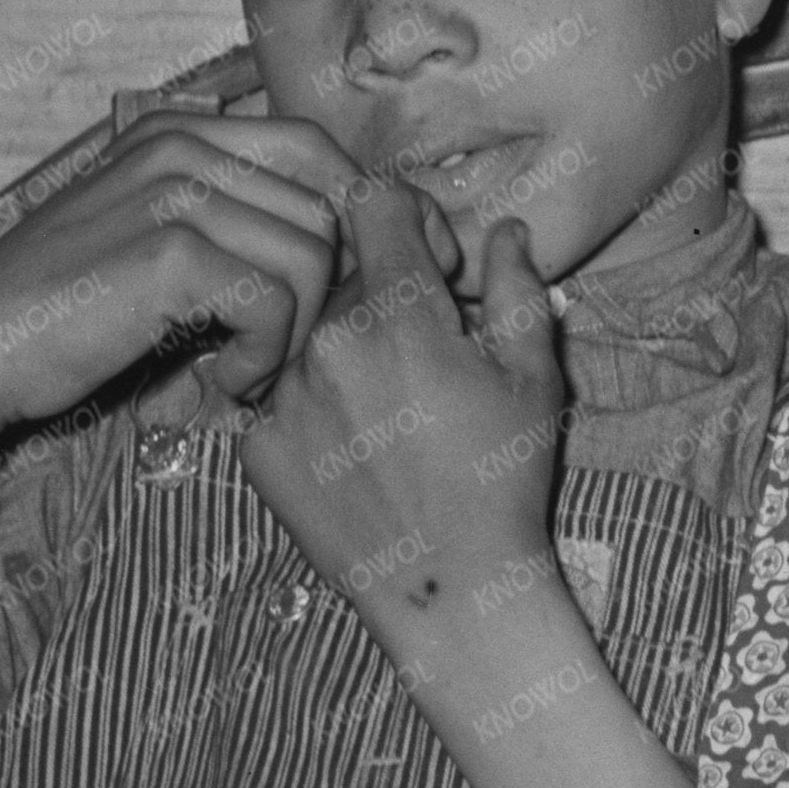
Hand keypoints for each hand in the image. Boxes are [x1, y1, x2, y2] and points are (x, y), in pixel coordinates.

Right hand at [0, 115, 364, 570]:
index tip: (389, 279)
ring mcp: (174, 191)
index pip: (322, 153)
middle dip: (336, 288)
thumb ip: (234, 214)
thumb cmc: (69, 312)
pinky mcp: (171, 250)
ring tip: (243, 372)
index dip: (371, 216)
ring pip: (314, 257)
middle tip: (293, 349)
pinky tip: (222, 381)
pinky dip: (264, 356)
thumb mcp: (155, 237)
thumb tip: (359, 228)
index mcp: (181, 130)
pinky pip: (277, 301)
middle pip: (331, 208)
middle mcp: (181, 144)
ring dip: (294, 333)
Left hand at [238, 182, 571, 658]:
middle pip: (339, 270)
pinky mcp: (253, 445)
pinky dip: (313, 403)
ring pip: (306, 331)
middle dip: (381, 291)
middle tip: (422, 349)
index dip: (410, 219)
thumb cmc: (505, 480)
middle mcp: (323, 343)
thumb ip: (517, 289)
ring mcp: (279, 396)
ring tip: (389, 407)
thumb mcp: (535, 378)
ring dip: (344, 348)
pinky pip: (278, 392)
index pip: (372, 201)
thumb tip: (506, 231)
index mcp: (398, 312)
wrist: (448, 587)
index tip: (434, 267)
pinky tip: (356, 446)